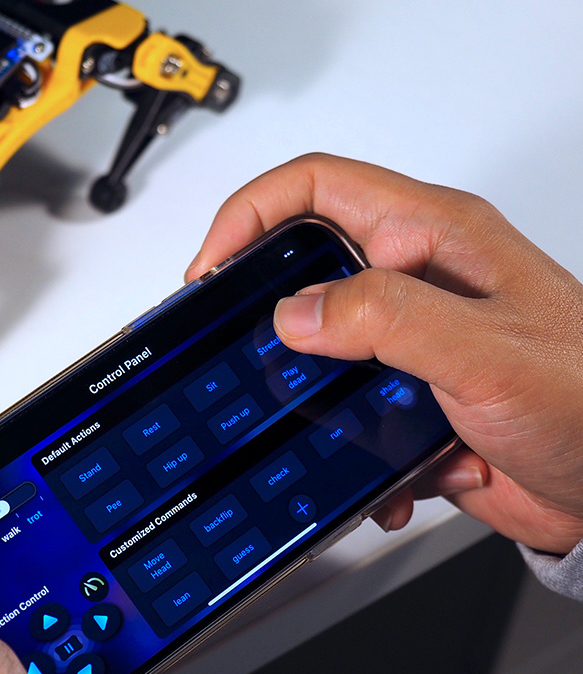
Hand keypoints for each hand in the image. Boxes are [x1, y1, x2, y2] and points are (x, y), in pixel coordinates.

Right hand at [186, 153, 582, 553]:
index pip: (318, 187)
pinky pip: (345, 409)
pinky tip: (366, 471)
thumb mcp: (487, 352)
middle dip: (261, 308)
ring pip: (315, 348)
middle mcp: (417, 278)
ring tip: (301, 420)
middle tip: (231, 345)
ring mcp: (411, 340)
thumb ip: (388, 319)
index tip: (213, 266)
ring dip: (303, 391)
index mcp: (434, 236)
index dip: (252, 214)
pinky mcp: (409, 396)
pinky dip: (341, 445)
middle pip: (303, 264)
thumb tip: (296, 312)